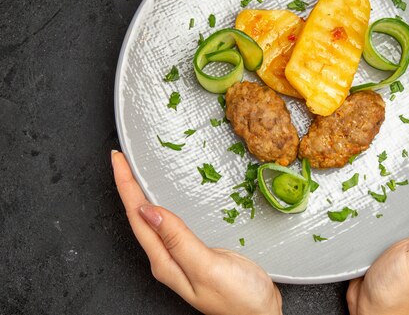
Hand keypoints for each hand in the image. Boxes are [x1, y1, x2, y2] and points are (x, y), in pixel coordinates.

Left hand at [111, 151, 282, 314]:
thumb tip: (148, 211)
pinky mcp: (197, 252)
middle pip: (140, 216)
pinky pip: (172, 223)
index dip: (126, 186)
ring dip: (141, 194)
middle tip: (121, 159)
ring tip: (133, 173)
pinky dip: (164, 203)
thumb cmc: (239, 299)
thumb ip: (178, 240)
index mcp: (165, 261)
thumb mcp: (207, 267)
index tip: (118, 160)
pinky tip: (165, 198)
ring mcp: (182, 256)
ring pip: (154, 219)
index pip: (137, 217)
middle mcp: (168, 259)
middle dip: (127, 187)